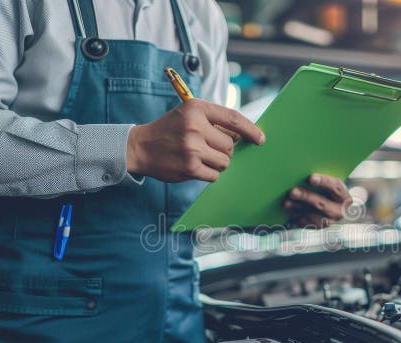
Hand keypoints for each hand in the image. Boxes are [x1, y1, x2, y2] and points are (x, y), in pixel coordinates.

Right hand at [126, 99, 264, 181]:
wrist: (140, 147)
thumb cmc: (169, 130)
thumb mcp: (188, 114)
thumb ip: (214, 120)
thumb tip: (244, 135)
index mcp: (197, 108)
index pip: (233, 119)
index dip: (251, 130)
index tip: (260, 138)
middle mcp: (195, 126)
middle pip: (230, 145)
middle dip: (224, 150)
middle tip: (208, 148)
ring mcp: (192, 148)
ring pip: (224, 161)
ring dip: (217, 163)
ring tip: (200, 157)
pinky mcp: (189, 167)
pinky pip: (214, 175)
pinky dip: (209, 173)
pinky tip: (195, 166)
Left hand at [283, 174, 352, 227]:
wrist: (335, 210)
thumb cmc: (329, 193)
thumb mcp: (330, 186)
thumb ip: (321, 181)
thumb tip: (302, 172)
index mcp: (343, 196)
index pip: (335, 187)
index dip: (324, 182)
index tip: (311, 178)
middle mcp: (338, 210)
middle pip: (322, 204)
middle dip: (306, 197)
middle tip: (293, 192)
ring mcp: (330, 221)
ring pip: (313, 216)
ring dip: (298, 209)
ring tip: (286, 203)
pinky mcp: (320, 228)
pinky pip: (307, 224)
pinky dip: (297, 217)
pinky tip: (290, 210)